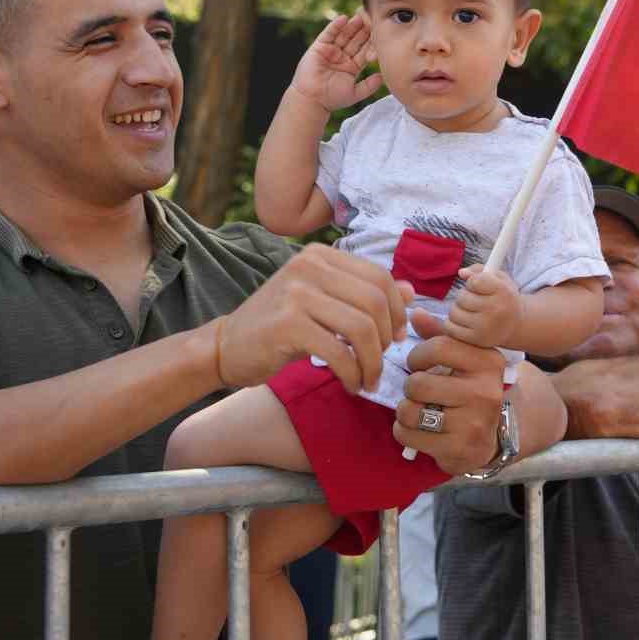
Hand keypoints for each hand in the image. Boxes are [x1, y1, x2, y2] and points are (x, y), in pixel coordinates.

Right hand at [214, 245, 409, 393]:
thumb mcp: (323, 302)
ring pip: (361, 327)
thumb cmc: (280, 326)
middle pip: (375, 301)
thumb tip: (412, 291)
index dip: (397, 310)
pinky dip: (353, 373)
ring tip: (368, 379)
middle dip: (386, 339)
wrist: (226, 346)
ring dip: (373, 361)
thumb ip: (363, 294)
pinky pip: (339, 351)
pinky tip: (351, 384)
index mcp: (321, 255)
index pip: (380, 277)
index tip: (396, 338)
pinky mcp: (287, 324)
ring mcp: (297, 293)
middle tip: (380, 363)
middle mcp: (309, 266)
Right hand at [289, 13, 382, 112]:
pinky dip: (335, 26)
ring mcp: (331, 51)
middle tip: (373, 19)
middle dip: (364, 31)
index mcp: (352, 66)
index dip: (372, 43)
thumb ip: (369, 86)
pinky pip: (328, 34)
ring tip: (360, 16)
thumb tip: (383, 77)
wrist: (311, 100)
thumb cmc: (332, 99)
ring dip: (352, 26)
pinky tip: (343, 19)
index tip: (382, 34)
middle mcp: (342, 56)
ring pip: (344, 35)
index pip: (365, 51)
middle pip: (356, 41)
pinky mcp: (319, 47)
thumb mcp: (354, 93)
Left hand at [393, 322, 506, 473]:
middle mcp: (485, 391)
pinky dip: (403, 431)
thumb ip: (439, 335)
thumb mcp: (463, 359)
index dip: (418, 355)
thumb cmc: (469, 390)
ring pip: (410, 410)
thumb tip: (413, 312)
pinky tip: (417, 430)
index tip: (418, 364)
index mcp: (488, 362)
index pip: (439, 347)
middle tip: (418, 392)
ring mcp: (473, 423)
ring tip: (417, 410)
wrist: (491, 437)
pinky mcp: (458, 449)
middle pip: (419, 382)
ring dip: (405, 410)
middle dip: (409, 387)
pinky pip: (408, 434)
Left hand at [442, 265, 522, 348]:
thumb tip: (461, 273)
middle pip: (462, 297)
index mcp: (504, 292)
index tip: (479, 286)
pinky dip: (452, 322)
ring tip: (469, 310)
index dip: (473, 282)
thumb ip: (479, 270)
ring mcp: (485, 327)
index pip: (475, 281)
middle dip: (464, 296)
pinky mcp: (476, 339)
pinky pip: (450, 327)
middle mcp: (496, 310)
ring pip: (454, 312)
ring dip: (457, 309)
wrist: (514, 325)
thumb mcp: (499, 279)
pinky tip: (463, 321)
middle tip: (474, 300)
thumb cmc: (503, 297)